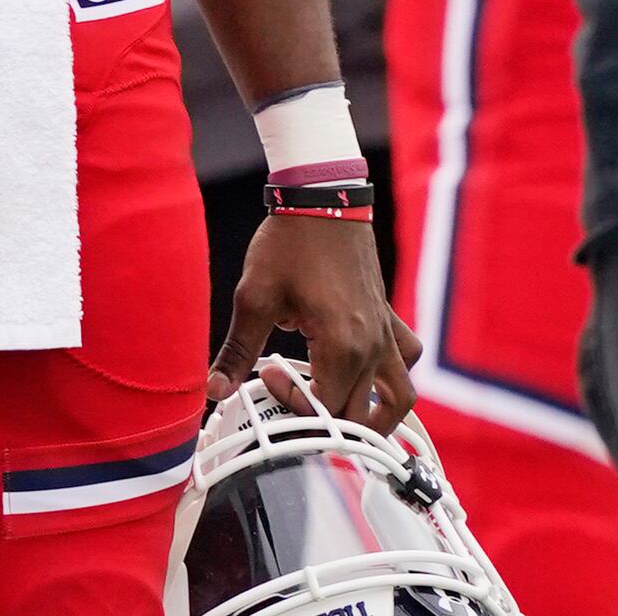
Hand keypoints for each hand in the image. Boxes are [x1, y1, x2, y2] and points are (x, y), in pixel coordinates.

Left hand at [217, 212, 415, 434]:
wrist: (324, 200)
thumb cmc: (288, 244)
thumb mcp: (253, 297)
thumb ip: (236, 350)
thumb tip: (212, 388)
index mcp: (343, 346)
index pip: (326, 410)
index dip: (292, 406)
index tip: (265, 374)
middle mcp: (374, 348)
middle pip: (359, 414)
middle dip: (323, 418)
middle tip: (287, 391)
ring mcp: (388, 335)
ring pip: (399, 399)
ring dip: (372, 417)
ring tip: (336, 416)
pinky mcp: (390, 320)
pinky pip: (405, 362)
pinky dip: (390, 378)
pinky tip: (360, 374)